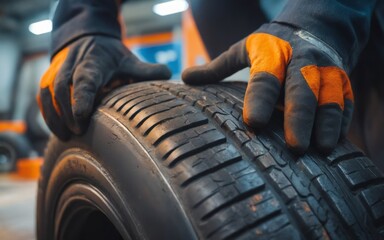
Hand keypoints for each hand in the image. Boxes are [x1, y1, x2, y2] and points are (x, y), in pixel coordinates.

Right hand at [38, 36, 170, 139]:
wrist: (85, 40)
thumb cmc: (109, 56)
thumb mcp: (128, 59)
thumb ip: (146, 70)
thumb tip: (168, 75)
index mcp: (93, 61)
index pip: (84, 79)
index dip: (81, 97)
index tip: (81, 116)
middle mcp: (71, 65)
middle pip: (62, 88)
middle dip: (67, 111)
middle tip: (78, 132)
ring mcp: (56, 72)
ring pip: (48, 93)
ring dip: (55, 115)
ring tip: (66, 136)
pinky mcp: (48, 80)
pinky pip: (42, 98)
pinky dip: (47, 114)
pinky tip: (59, 131)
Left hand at [182, 23, 353, 153]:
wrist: (315, 28)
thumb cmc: (272, 45)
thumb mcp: (244, 49)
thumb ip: (217, 66)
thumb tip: (184, 77)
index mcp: (272, 53)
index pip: (264, 78)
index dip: (259, 100)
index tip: (252, 123)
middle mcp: (301, 60)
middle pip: (302, 89)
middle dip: (299, 117)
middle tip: (294, 146)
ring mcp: (326, 70)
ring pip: (329, 96)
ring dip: (326, 123)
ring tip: (320, 149)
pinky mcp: (342, 81)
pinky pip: (345, 101)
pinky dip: (340, 122)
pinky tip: (333, 143)